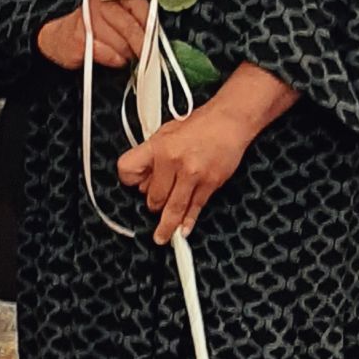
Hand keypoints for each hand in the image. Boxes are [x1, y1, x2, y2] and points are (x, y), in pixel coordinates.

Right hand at [37, 0, 150, 70]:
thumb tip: (155, 35)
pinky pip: (108, 54)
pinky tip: (113, 59)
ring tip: (124, 55)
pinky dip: (115, 60)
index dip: (151, 25)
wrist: (57, 39)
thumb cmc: (89, 28)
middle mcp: (99, 4)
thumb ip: (131, 19)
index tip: (157, 39)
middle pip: (130, 27)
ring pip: (121, 43)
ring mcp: (88, 20)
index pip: (139, 6)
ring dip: (127, 55)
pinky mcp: (80, 39)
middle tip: (148, 55)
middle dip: (143, 45)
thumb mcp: (110, 16)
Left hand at [117, 103, 253, 243]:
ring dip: (166, 226)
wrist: (229, 121)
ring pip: (173, 208)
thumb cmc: (199, 126)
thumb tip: (143, 181)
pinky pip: (194, 208)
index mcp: (157, 146)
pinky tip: (184, 230)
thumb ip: (152, 156)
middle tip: (157, 204)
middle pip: (153, 196)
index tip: (133, 188)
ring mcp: (192, 174)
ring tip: (161, 237)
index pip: (128, 170)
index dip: (129, 182)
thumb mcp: (166, 132)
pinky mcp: (209, 183)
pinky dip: (188, 222)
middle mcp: (172, 160)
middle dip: (154, 204)